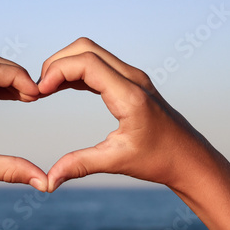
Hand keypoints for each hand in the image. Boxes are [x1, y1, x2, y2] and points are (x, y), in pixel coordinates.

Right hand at [38, 37, 229, 229]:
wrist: (189, 158)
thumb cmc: (159, 160)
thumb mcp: (116, 162)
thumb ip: (80, 165)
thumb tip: (48, 181)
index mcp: (129, 96)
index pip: (87, 63)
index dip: (58, 71)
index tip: (40, 92)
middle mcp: (132, 78)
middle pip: (85, 49)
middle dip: (57, 63)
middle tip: (40, 89)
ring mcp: (132, 77)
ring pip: (91, 52)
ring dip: (65, 64)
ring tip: (47, 88)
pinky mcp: (130, 81)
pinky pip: (98, 64)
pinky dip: (76, 70)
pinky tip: (62, 88)